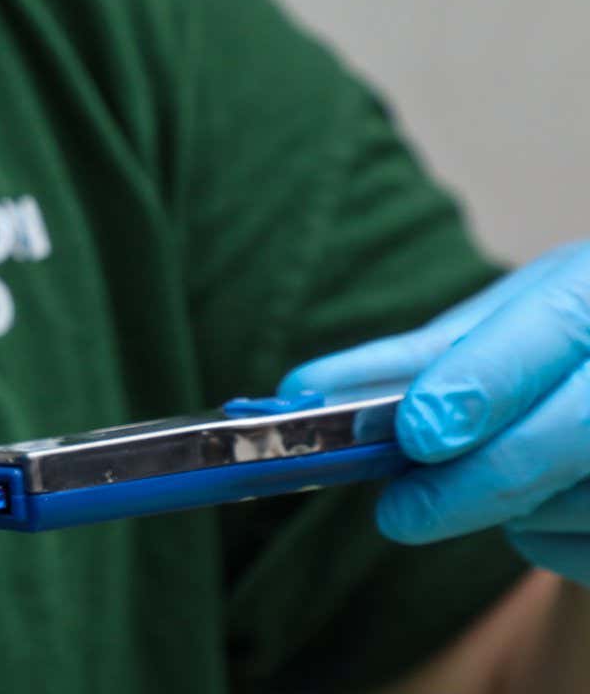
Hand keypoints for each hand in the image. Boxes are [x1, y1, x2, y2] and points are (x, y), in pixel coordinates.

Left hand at [278, 241, 589, 585]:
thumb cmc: (560, 349)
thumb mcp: (499, 328)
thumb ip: (415, 359)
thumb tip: (305, 387)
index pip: (553, 326)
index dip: (483, 383)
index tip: (414, 434)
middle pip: (577, 427)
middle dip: (478, 479)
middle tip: (399, 513)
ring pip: (581, 501)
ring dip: (511, 511)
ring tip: (496, 480)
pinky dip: (549, 541)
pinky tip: (548, 503)